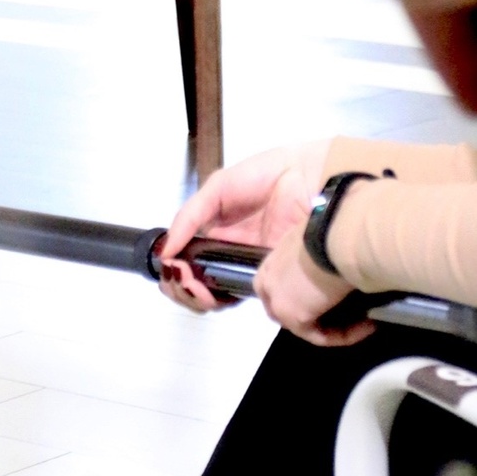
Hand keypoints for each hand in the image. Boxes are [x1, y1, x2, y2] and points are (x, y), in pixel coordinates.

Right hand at [158, 139, 328, 313]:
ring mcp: (246, 266)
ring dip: (193, 295)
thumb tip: (166, 251)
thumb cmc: (267, 176)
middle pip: (194, 280)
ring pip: (212, 293)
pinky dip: (216, 299)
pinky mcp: (267, 278)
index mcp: (217, 229)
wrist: (310, 180)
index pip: (186, 256)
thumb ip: (190, 216)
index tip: (168, 267)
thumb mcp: (219, 187)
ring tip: (192, 285)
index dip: (172, 266)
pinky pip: (237, 295)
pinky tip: (209, 292)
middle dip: (179, 285)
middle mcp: (229, 251)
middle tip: (179, 278)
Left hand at [255, 228, 374, 347]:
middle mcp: (267, 281)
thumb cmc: (333, 230)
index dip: (300, 295)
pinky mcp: (294, 319)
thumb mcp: (322, 235)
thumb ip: (321, 252)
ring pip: (304, 325)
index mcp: (273, 259)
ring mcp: (277, 302)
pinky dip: (345, 335)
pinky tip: (369, 325)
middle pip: (283, 310)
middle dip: (312, 316)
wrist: (336, 237)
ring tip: (366, 320)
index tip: (332, 295)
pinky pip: (320, 336)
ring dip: (336, 326)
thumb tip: (342, 254)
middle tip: (346, 315)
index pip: (276, 285)